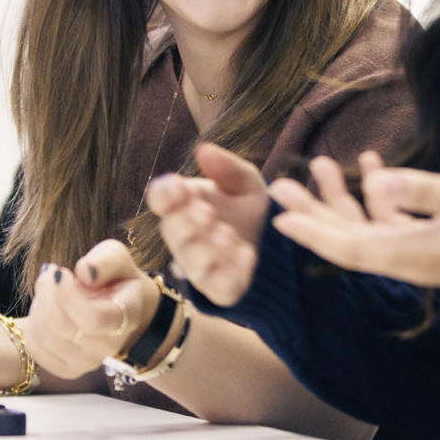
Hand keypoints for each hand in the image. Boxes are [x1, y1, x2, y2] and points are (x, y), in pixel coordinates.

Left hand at [25, 242, 158, 378]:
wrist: (118, 307)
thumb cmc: (116, 279)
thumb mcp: (117, 257)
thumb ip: (106, 260)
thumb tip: (84, 273)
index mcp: (127, 317)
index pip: (94, 319)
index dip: (69, 296)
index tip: (61, 272)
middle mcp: (110, 346)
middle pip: (64, 328)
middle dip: (48, 295)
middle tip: (51, 273)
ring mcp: (88, 361)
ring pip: (47, 338)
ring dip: (39, 306)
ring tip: (49, 287)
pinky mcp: (67, 369)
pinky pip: (35, 348)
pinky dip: (32, 323)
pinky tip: (45, 307)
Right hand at [146, 142, 268, 306]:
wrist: (276, 244)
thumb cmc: (249, 209)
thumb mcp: (246, 183)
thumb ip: (227, 168)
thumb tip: (203, 150)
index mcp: (185, 206)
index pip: (162, 199)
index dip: (165, 194)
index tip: (176, 186)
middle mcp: (186, 237)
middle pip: (174, 232)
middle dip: (187, 223)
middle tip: (205, 212)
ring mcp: (203, 265)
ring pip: (194, 262)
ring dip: (208, 248)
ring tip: (227, 234)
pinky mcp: (224, 288)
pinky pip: (221, 285)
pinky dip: (232, 271)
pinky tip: (246, 255)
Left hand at [268, 153, 439, 287]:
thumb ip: (426, 190)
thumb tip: (381, 179)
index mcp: (415, 256)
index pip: (350, 249)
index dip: (314, 232)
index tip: (279, 218)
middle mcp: (411, 260)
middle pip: (349, 240)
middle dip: (315, 212)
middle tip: (280, 185)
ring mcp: (423, 253)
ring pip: (369, 228)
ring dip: (343, 198)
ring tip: (316, 164)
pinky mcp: (437, 242)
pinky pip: (396, 221)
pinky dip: (381, 194)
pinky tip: (373, 161)